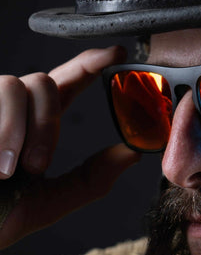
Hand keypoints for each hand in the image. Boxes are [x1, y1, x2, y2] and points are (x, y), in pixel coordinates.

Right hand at [0, 46, 140, 248]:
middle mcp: (12, 107)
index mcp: (36, 122)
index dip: (93, 62)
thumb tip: (134, 153)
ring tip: (4, 169)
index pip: (70, 81)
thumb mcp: (49, 201)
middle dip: (46, 123)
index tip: (119, 53)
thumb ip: (91, 178)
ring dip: (18, 130)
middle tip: (36, 166)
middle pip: (44, 80)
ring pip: (17, 85)